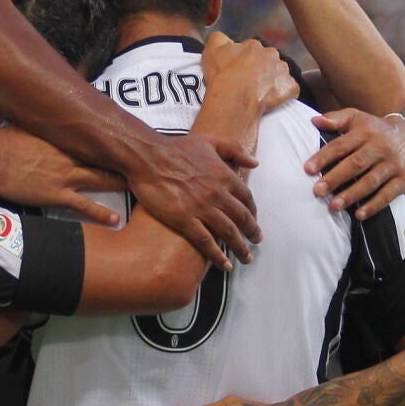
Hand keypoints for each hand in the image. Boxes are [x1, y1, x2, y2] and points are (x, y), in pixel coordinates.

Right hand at [0, 127, 129, 225]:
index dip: (114, 143)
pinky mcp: (56, 194)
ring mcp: (65, 175)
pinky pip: (83, 206)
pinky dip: (101, 214)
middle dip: (126, 162)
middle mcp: (71, 155)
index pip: (97, 139)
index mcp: (65, 138)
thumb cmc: (5, 139)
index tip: (130, 143)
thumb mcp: (30, 125)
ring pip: (101, 179)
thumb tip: (54, 116)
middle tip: (146, 165)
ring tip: (141, 189)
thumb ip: (48, 125)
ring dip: (121, 183)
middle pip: (106, 158)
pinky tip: (116, 220)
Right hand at [125, 133, 260, 269]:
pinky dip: (218, 256)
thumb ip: (235, 149)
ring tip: (246, 258)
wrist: (148, 157)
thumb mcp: (210, 141)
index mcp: (225, 176)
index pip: (247, 199)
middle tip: (256, 242)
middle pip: (242, 218)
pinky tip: (225, 265)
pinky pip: (206, 242)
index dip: (253, 212)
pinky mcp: (185, 219)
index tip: (254, 221)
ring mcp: (202, 208)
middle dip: (252, 232)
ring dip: (240, 248)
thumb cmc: (176, 148)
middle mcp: (218, 194)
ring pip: (229, 233)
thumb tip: (254, 162)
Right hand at [202, 31, 297, 111]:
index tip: (239, 70)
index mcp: (254, 45)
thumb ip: (219, 38)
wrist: (234, 98)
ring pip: (279, 73)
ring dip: (272, 80)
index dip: (244, 60)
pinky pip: (289, 89)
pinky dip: (283, 93)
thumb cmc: (223, 75)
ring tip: (259, 91)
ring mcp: (282, 71)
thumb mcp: (212, 49)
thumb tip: (223, 38)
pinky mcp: (289, 88)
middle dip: (260, 68)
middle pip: (267, 60)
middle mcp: (271, 55)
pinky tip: (271, 98)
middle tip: (249, 81)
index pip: (251, 50)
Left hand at [308, 110, 404, 219]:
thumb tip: (314, 120)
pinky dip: (374, 205)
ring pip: (370, 181)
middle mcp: (380, 147)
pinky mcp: (404, 179)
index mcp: (365, 132)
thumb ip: (336, 119)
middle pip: (355, 164)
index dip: (324, 157)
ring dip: (352, 194)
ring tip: (334, 206)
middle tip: (317, 191)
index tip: (307, 169)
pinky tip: (359, 215)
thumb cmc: (375, 130)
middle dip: (335, 178)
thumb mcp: (357, 118)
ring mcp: (393, 164)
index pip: (341, 146)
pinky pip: (388, 194)